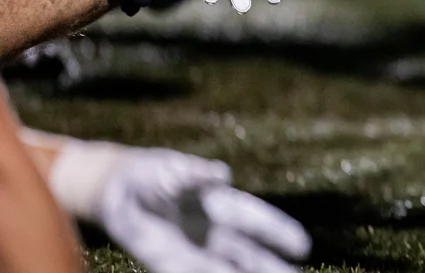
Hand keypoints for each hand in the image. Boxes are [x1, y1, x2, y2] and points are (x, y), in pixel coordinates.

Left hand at [54, 144, 309, 272]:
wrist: (115, 190)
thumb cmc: (149, 174)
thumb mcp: (171, 170)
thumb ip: (194, 175)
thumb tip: (223, 175)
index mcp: (217, 203)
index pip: (253, 219)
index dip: (277, 232)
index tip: (302, 246)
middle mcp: (209, 230)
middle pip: (245, 252)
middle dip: (268, 265)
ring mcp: (189, 248)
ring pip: (223, 266)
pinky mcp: (166, 259)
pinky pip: (186, 269)